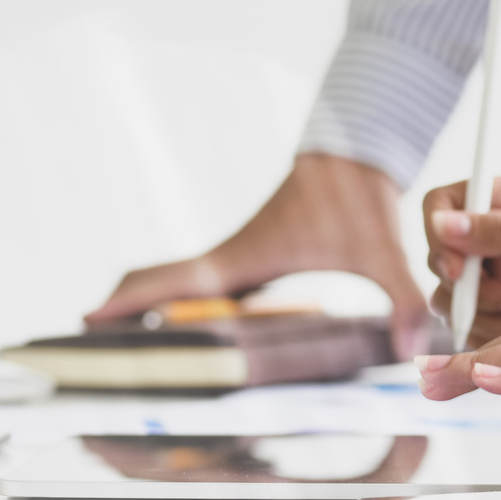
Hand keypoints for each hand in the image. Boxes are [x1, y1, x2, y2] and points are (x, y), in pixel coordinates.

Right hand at [87, 154, 432, 359]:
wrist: (354, 152)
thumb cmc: (356, 197)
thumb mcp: (381, 252)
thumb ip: (401, 300)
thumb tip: (415, 342)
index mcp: (241, 259)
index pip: (168, 282)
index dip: (125, 303)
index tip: (85, 324)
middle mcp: (228, 258)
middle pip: (155, 284)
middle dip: (120, 312)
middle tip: (88, 347)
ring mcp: (236, 256)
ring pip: (173, 283)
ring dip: (144, 307)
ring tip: (122, 346)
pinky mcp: (250, 255)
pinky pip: (199, 282)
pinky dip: (177, 301)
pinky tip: (186, 326)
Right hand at [421, 172, 500, 347]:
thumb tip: (443, 220)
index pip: (444, 202)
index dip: (439, 234)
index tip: (459, 270)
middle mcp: (498, 230)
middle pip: (442, 254)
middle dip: (470, 286)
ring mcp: (498, 270)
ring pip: (452, 293)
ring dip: (482, 311)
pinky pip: (470, 321)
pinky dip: (490, 330)